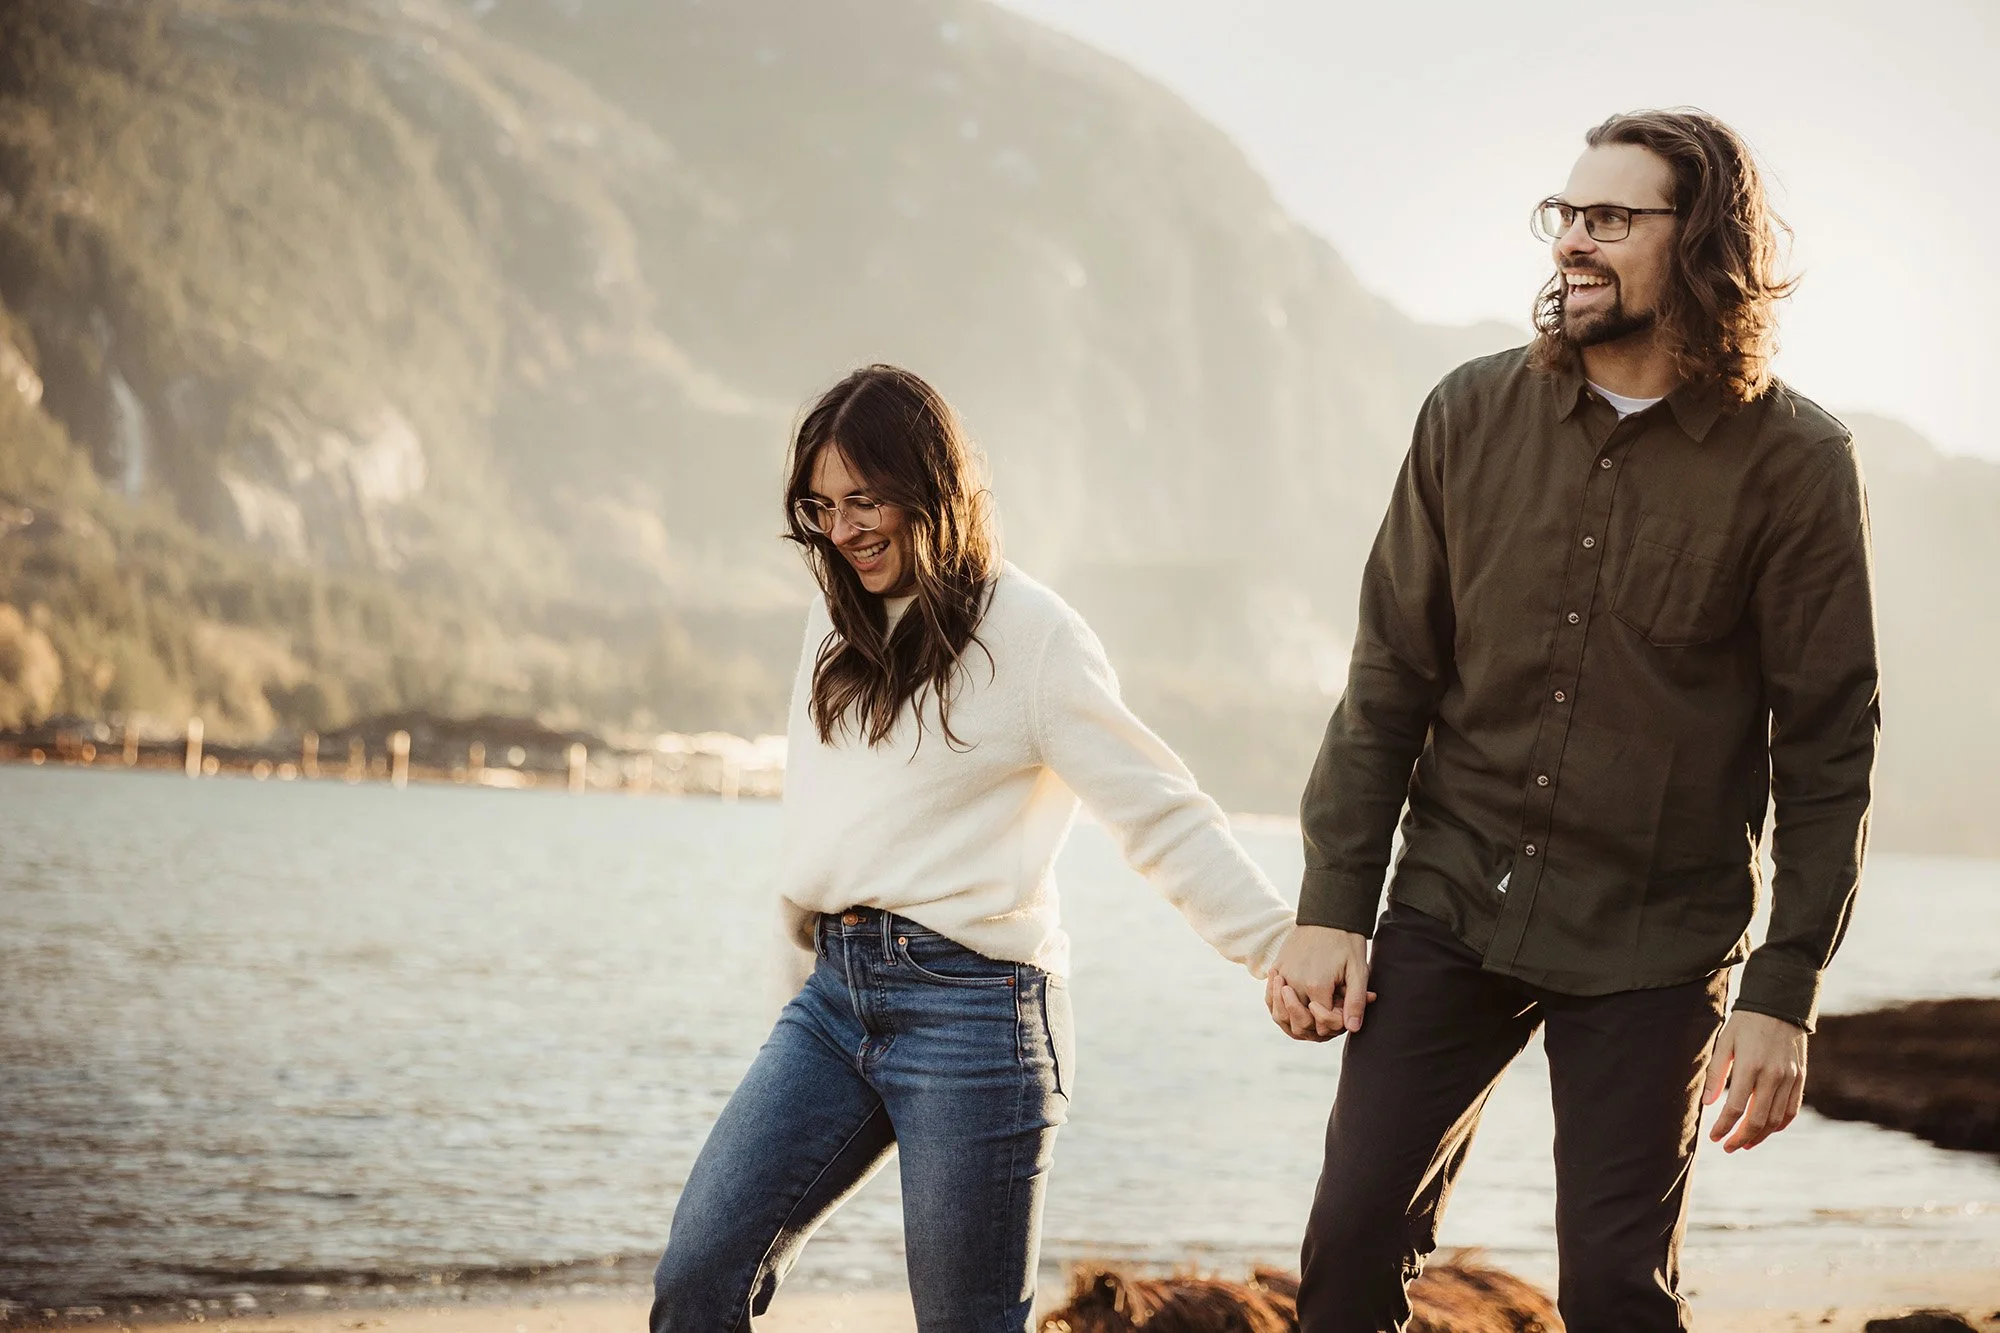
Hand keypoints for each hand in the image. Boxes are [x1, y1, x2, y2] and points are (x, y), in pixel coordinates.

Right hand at [1264, 925, 1373, 1041]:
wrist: (1328, 913)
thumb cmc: (1347, 941)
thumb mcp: (1358, 970)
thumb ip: (1356, 1001)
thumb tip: (1352, 1028)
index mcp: (1316, 985)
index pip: (1321, 1023)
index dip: (1334, 1023)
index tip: (1343, 1010)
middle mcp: (1294, 982)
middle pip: (1299, 1022)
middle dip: (1315, 1025)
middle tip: (1328, 1013)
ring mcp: (1282, 975)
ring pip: (1280, 1014)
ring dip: (1295, 1020)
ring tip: (1309, 1012)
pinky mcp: (1276, 967)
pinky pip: (1270, 997)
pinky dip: (1279, 1007)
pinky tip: (1292, 1004)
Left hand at [1704, 1010, 1807, 1151]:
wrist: (1780, 1005)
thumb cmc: (1745, 1023)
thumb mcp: (1724, 1042)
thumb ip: (1716, 1074)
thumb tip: (1707, 1104)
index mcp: (1750, 1066)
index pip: (1736, 1108)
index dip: (1724, 1127)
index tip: (1714, 1137)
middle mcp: (1773, 1075)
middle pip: (1758, 1119)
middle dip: (1741, 1138)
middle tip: (1728, 1147)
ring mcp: (1790, 1078)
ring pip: (1777, 1119)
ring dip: (1761, 1135)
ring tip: (1745, 1143)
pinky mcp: (1800, 1077)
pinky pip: (1792, 1109)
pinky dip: (1780, 1124)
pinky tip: (1768, 1130)